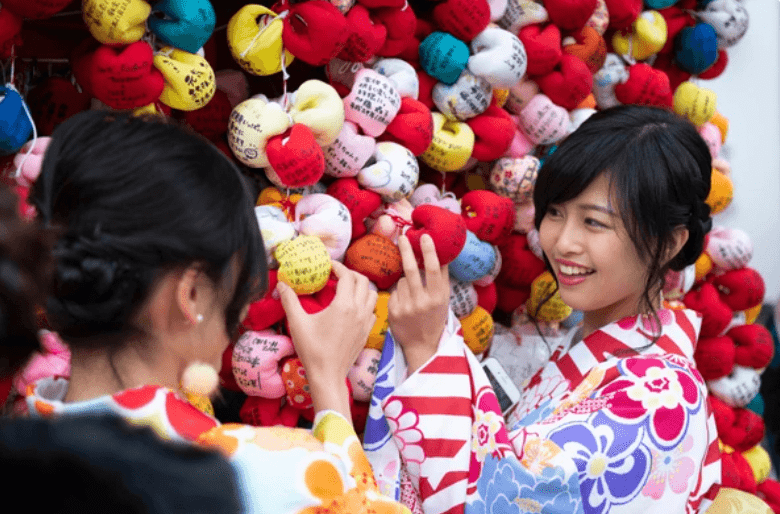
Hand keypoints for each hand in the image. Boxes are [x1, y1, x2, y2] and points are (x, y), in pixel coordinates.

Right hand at [277, 261, 376, 417]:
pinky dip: (366, 303)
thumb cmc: (312, 349)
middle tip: (337, 274)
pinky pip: (373, 310)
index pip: (348, 276)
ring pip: (372, 295)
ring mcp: (366, 322)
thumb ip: (289, 300)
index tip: (328, 265)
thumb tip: (281, 284)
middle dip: (351, 273)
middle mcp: (359, 311)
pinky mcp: (367, 332)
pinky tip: (353, 307)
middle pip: (363, 281)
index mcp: (344, 305)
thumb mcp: (297, 323)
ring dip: (362, 287)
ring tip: (347, 288)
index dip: (338, 266)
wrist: (328, 375)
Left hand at [388, 234, 449, 373]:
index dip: (429, 252)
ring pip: (402, 280)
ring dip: (405, 281)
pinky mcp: (393, 311)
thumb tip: (442, 252)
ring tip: (413, 295)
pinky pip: (394, 291)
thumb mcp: (444, 300)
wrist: (422, 345)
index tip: (425, 236)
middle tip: (403, 236)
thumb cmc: (434, 318)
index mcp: (438, 297)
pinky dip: (399, 293)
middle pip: (412, 270)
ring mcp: (406, 307)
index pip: (434, 270)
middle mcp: (422, 302)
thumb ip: (441, 278)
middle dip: (406, 251)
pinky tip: (404, 304)